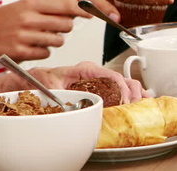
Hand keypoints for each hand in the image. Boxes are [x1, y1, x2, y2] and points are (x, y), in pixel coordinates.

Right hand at [0, 0, 80, 62]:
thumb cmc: (2, 19)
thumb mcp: (23, 5)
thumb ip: (48, 5)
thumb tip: (75, 2)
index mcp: (30, 3)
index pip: (66, 5)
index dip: (81, 10)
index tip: (89, 12)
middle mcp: (28, 19)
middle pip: (66, 24)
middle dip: (66, 27)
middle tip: (57, 28)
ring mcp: (24, 36)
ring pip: (58, 41)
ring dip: (55, 41)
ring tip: (43, 38)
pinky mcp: (20, 52)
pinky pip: (46, 53)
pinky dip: (44, 51)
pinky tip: (33, 47)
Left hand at [28, 61, 146, 103]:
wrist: (34, 81)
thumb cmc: (43, 80)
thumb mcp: (49, 87)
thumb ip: (59, 94)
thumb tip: (70, 106)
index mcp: (87, 69)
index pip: (111, 76)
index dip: (122, 89)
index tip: (126, 100)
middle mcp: (96, 73)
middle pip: (123, 79)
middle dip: (133, 93)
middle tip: (135, 106)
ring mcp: (100, 80)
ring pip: (125, 84)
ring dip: (136, 94)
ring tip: (142, 105)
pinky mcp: (101, 88)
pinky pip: (121, 89)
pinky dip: (132, 95)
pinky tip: (140, 102)